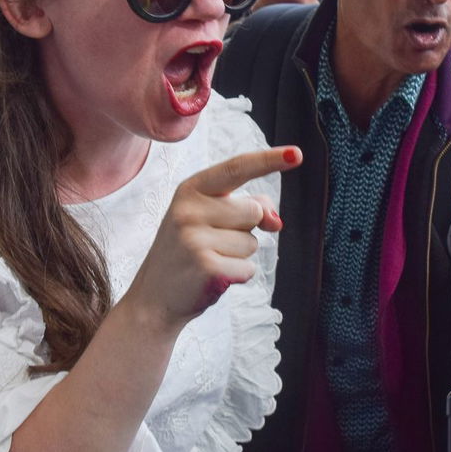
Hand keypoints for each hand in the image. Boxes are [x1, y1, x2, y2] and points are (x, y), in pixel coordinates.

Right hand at [125, 145, 300, 328]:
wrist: (154, 297)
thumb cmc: (187, 252)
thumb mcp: (207, 218)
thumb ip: (245, 207)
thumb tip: (276, 221)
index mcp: (190, 190)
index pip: (236, 168)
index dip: (268, 160)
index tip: (296, 154)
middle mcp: (189, 211)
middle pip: (254, 211)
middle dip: (246, 229)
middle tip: (213, 242)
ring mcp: (195, 240)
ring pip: (253, 243)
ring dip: (239, 256)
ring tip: (209, 260)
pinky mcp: (207, 268)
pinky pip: (248, 268)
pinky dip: (238, 276)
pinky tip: (212, 277)